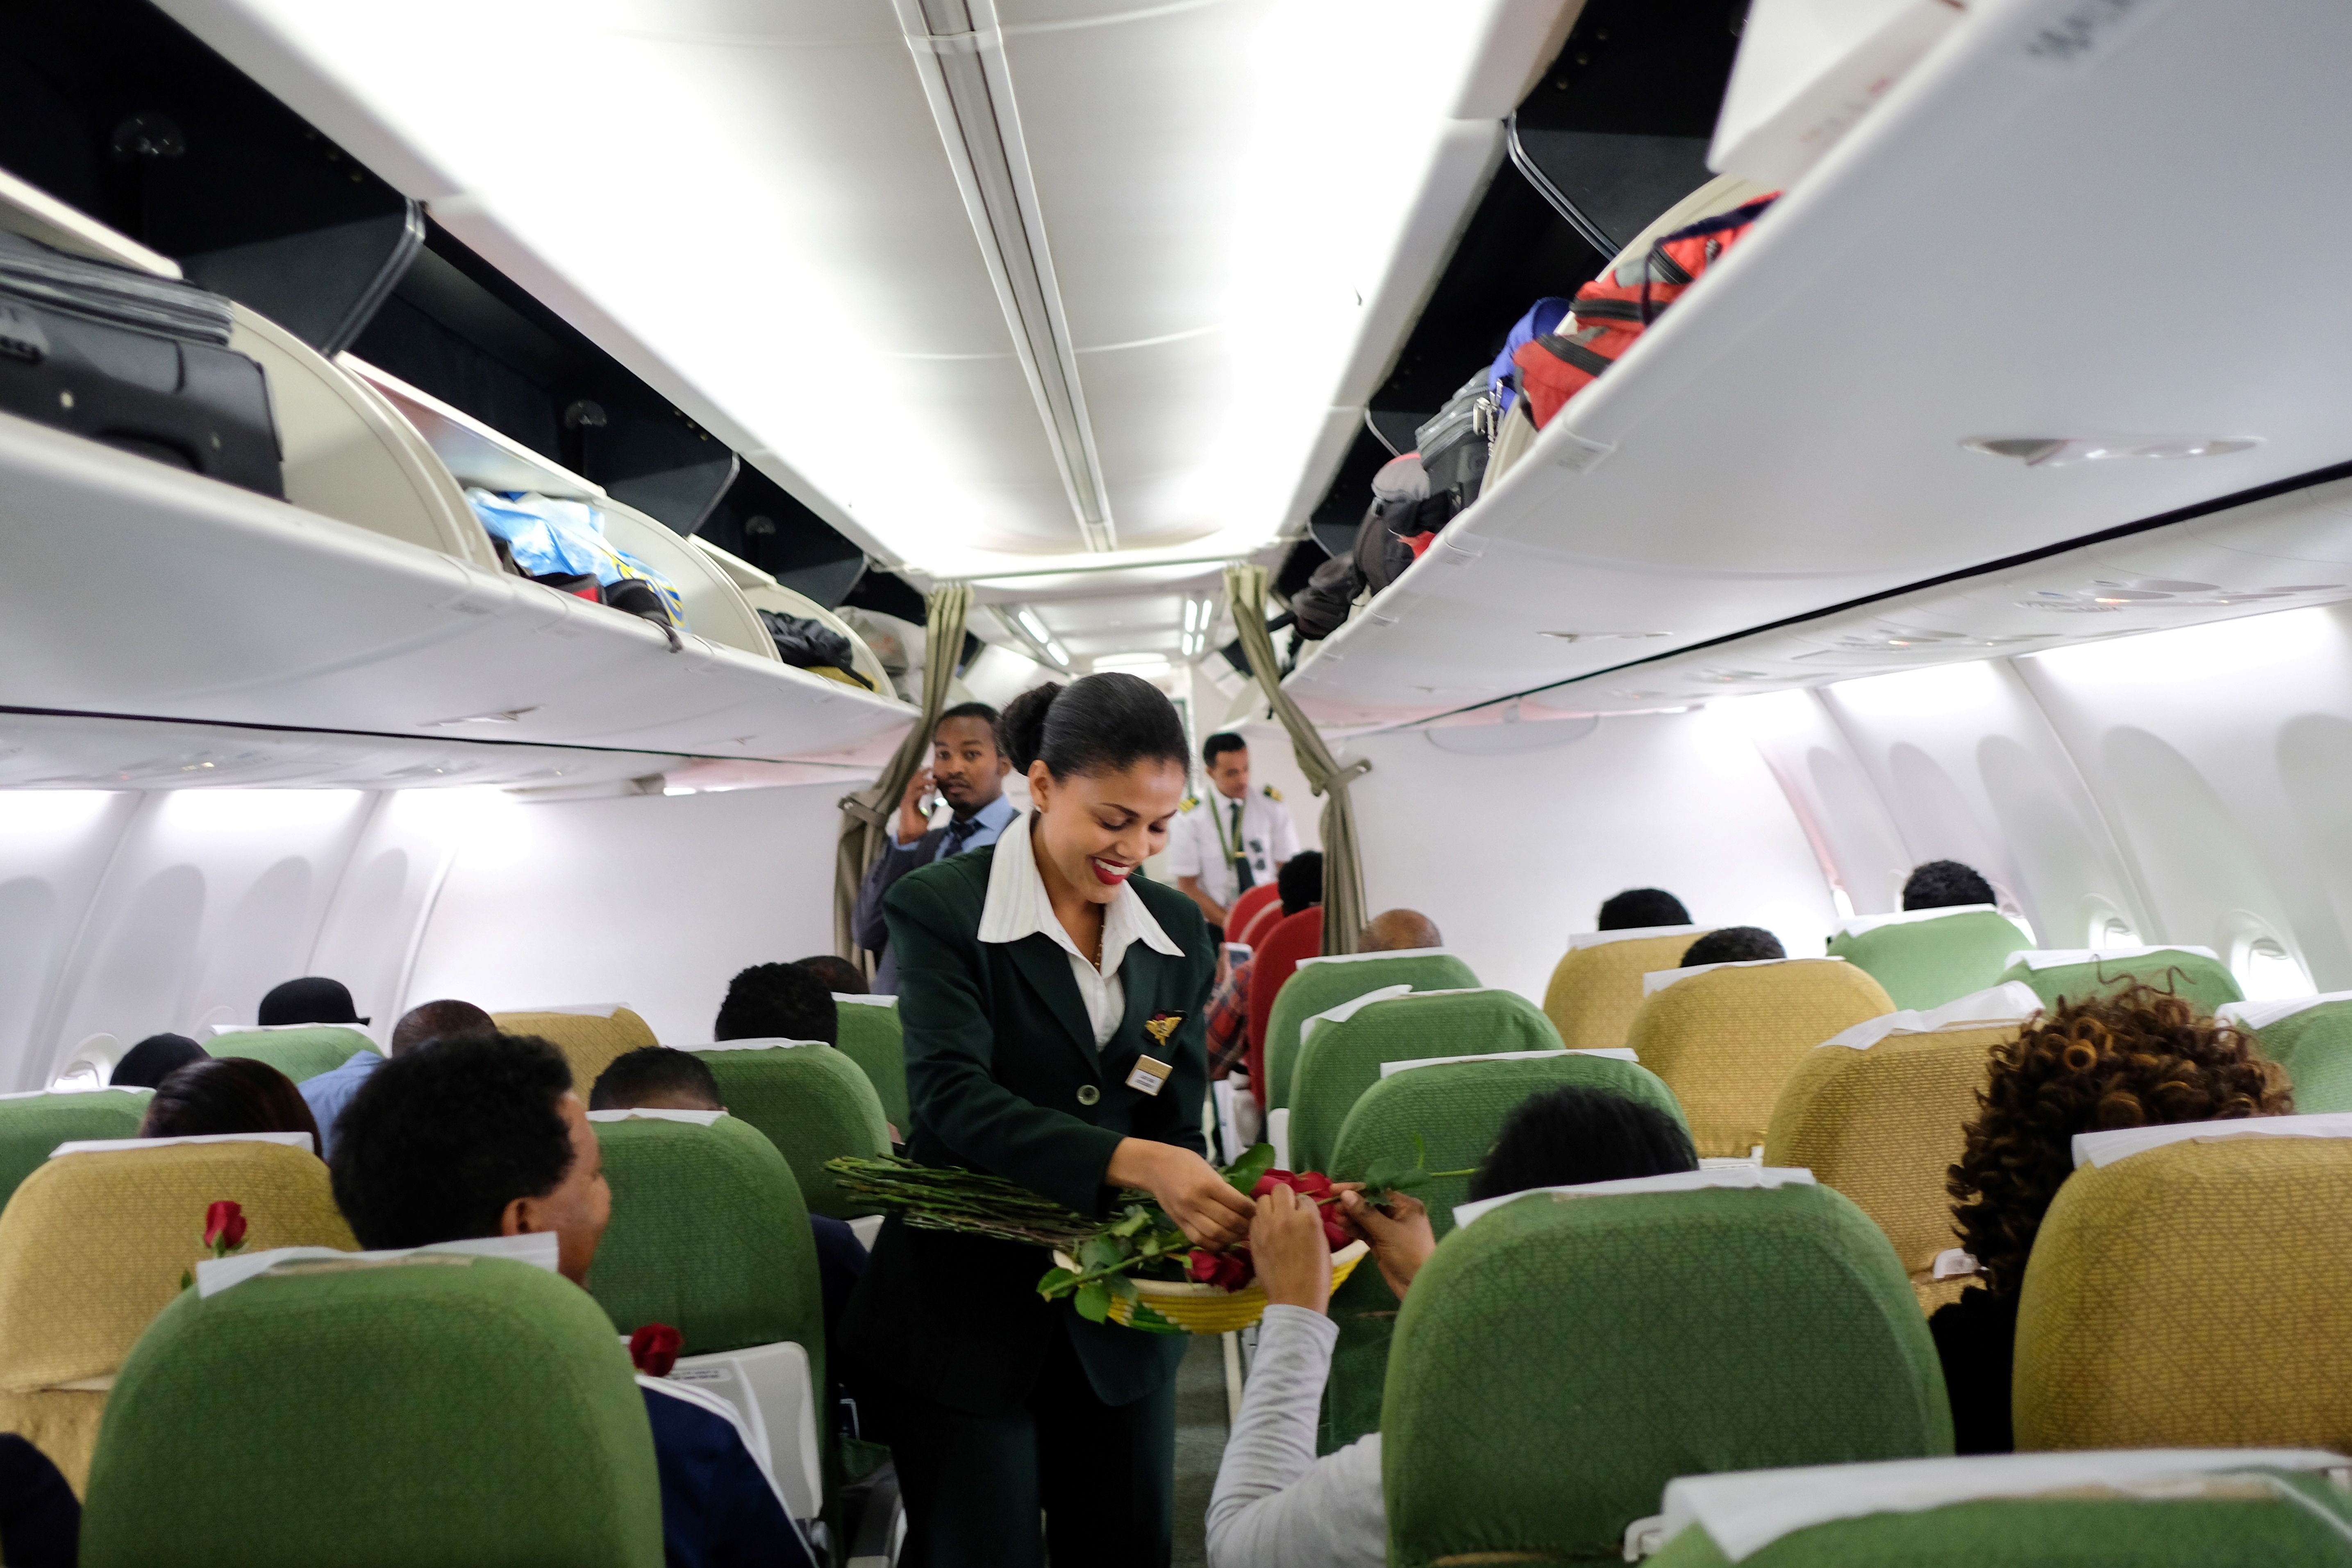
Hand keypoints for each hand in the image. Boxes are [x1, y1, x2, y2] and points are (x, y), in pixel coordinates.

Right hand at [896, 768, 934, 843]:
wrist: (910, 836)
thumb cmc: (917, 827)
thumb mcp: (928, 815)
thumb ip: (933, 807)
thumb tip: (940, 801)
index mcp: (912, 799)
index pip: (916, 784)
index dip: (923, 777)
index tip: (932, 772)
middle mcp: (908, 798)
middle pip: (913, 781)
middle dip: (921, 774)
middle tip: (930, 768)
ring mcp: (906, 801)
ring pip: (912, 786)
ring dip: (923, 781)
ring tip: (933, 780)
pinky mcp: (906, 806)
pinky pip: (913, 795)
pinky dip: (921, 791)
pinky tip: (929, 790)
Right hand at [1108, 1140, 1252, 1249]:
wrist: (1154, 1167)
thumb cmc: (1184, 1162)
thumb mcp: (1208, 1169)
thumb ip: (1224, 1188)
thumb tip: (1244, 1205)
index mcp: (1207, 1183)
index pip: (1237, 1203)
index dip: (1251, 1211)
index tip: (1258, 1212)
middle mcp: (1197, 1201)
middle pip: (1228, 1222)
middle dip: (1244, 1226)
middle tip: (1253, 1226)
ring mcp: (1187, 1214)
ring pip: (1215, 1235)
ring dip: (1232, 1238)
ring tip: (1240, 1235)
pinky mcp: (1179, 1224)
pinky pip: (1199, 1241)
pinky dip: (1214, 1244)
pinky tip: (1223, 1241)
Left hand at [1250, 1185, 1331, 1312]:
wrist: (1295, 1298)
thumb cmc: (1317, 1275)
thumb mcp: (1322, 1244)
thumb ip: (1312, 1222)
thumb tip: (1302, 1212)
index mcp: (1308, 1219)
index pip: (1304, 1197)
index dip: (1304, 1207)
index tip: (1304, 1216)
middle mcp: (1285, 1217)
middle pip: (1280, 1189)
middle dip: (1285, 1198)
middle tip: (1287, 1212)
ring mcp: (1266, 1226)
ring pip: (1262, 1200)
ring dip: (1269, 1207)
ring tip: (1274, 1221)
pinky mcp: (1253, 1237)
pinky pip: (1254, 1218)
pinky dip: (1260, 1221)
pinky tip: (1266, 1233)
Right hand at [1339, 1189, 1435, 1300]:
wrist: (1417, 1286)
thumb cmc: (1409, 1254)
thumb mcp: (1387, 1232)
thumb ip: (1365, 1213)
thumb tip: (1346, 1195)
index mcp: (1406, 1205)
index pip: (1377, 1192)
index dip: (1356, 1190)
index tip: (1335, 1189)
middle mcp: (1398, 1214)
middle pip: (1370, 1204)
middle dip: (1352, 1204)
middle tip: (1334, 1206)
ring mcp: (1388, 1229)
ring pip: (1366, 1218)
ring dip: (1351, 1217)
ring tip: (1336, 1217)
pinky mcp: (1381, 1242)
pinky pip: (1365, 1231)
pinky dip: (1354, 1229)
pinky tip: (1342, 1226)